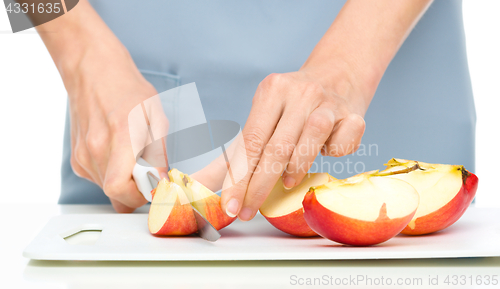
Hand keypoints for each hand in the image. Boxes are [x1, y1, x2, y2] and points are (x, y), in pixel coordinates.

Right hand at [65, 41, 161, 212]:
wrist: (93, 71)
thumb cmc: (128, 90)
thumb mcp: (156, 118)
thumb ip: (158, 153)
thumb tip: (161, 180)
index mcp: (120, 138)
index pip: (119, 189)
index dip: (139, 196)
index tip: (153, 186)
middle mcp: (96, 150)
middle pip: (116, 194)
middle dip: (136, 191)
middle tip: (148, 173)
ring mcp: (83, 155)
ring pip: (107, 189)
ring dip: (125, 182)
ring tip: (133, 157)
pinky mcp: (77, 158)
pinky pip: (99, 179)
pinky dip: (113, 174)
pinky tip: (119, 153)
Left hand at [221, 69, 367, 220]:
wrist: (339, 74)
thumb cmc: (294, 106)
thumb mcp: (265, 116)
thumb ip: (239, 153)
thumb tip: (206, 186)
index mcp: (271, 91)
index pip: (250, 142)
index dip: (239, 178)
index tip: (230, 206)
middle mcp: (299, 92)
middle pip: (276, 147)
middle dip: (258, 186)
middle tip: (248, 211)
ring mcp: (329, 103)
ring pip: (311, 140)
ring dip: (296, 169)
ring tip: (286, 183)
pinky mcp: (355, 115)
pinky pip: (344, 144)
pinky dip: (334, 155)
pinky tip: (326, 153)